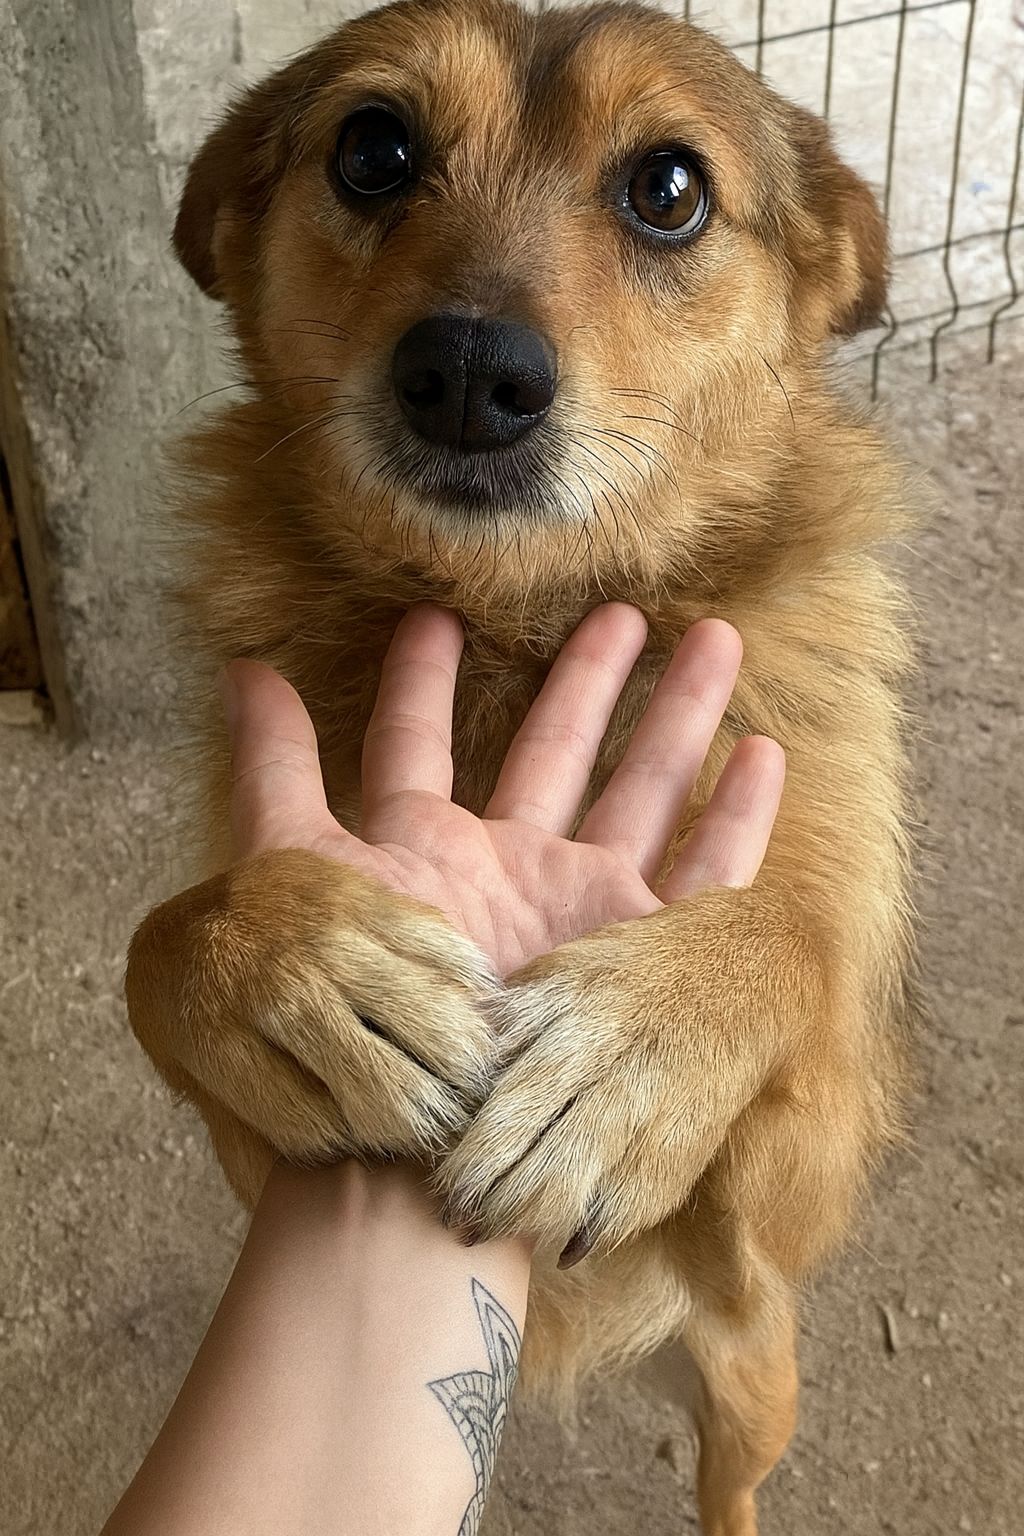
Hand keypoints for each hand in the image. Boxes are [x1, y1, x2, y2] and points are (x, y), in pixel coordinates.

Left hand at [225, 602, 783, 978]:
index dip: (421, 681)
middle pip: (558, 749)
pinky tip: (765, 754)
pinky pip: (705, 875)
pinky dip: (737, 818)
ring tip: (717, 639)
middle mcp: (510, 874)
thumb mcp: (299, 878)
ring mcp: (583, 913)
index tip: (435, 615)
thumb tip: (236, 670)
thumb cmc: (354, 1015)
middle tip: (626, 609)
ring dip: (679, 716)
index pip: (416, 746)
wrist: (423, 1145)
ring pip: (644, 790)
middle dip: (590, 677)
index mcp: (427, 854)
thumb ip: (273, 773)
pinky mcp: (643, 958)